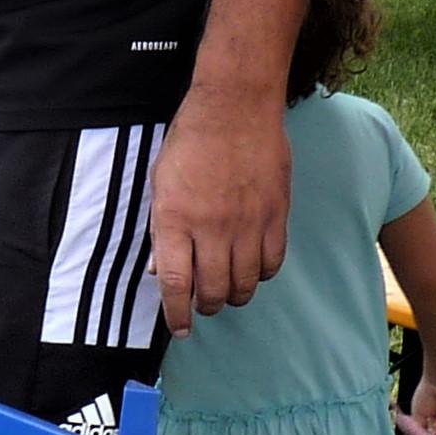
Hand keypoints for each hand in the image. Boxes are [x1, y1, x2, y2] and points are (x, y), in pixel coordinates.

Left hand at [151, 83, 290, 333]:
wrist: (235, 106)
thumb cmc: (191, 141)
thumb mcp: (160, 183)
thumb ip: (161, 230)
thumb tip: (161, 272)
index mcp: (175, 218)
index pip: (176, 284)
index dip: (177, 315)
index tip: (179, 328)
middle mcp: (211, 227)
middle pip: (213, 291)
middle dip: (207, 308)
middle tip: (204, 305)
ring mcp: (247, 222)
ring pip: (245, 284)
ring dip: (235, 295)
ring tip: (229, 289)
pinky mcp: (275, 214)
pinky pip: (272, 263)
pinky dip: (262, 274)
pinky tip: (252, 267)